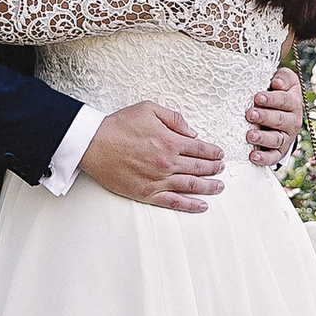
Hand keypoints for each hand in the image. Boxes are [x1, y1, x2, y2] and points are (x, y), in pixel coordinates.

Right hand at [80, 102, 224, 213]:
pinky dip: (191, 205)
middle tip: (221, 168)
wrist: (94, 144)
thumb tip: (193, 132)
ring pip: (192, 186)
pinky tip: (202, 206)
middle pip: (200, 168)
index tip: (219, 153)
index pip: (201, 149)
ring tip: (219, 186)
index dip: (213, 152)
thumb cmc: (118, 126)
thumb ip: (175, 118)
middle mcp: (168, 163)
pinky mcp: (148, 193)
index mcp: (170, 141)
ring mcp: (159, 180)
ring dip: (209, 187)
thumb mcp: (149, 109)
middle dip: (215, 168)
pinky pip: (174, 202)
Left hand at [245, 62, 302, 171]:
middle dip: (264, 117)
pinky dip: (264, 158)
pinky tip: (253, 156)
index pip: (285, 100)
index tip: (258, 97)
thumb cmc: (278, 93)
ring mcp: (286, 138)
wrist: (282, 114)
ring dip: (262, 138)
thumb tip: (277, 82)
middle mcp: (292, 121)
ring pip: (276, 139)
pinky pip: (273, 157)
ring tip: (249, 135)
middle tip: (250, 114)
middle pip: (280, 120)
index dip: (272, 99)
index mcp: (293, 103)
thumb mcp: (284, 81)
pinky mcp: (279, 152)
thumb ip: (283, 77)